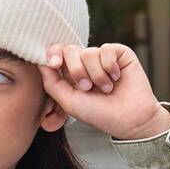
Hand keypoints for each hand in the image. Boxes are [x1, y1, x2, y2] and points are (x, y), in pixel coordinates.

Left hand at [39, 43, 169, 139]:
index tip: (54, 64)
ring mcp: (102, 57)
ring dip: (96, 75)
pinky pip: (106, 49)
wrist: (129, 119)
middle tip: (87, 88)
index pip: (57, 54)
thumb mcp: (69, 102)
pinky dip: (109, 67)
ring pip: (89, 52)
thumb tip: (40, 63)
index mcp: (71, 74)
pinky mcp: (119, 53)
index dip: (53, 55)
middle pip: (70, 50)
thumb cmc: (99, 114)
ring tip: (106, 89)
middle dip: (76, 70)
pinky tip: (116, 78)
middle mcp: (85, 64)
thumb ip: (52, 84)